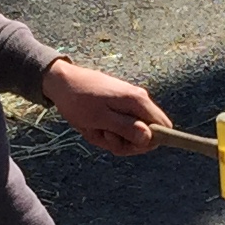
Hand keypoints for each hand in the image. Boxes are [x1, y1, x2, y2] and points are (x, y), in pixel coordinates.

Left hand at [44, 55, 169, 155]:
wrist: (60, 81)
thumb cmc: (78, 99)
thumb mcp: (100, 118)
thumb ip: (126, 128)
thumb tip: (150, 139)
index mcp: (138, 101)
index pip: (164, 128)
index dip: (148, 142)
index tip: (125, 143)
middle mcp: (138, 100)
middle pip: (146, 135)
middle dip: (124, 142)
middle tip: (103, 135)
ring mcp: (129, 103)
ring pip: (130, 133)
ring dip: (111, 138)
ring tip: (93, 128)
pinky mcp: (119, 106)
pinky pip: (119, 127)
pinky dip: (106, 131)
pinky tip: (92, 125)